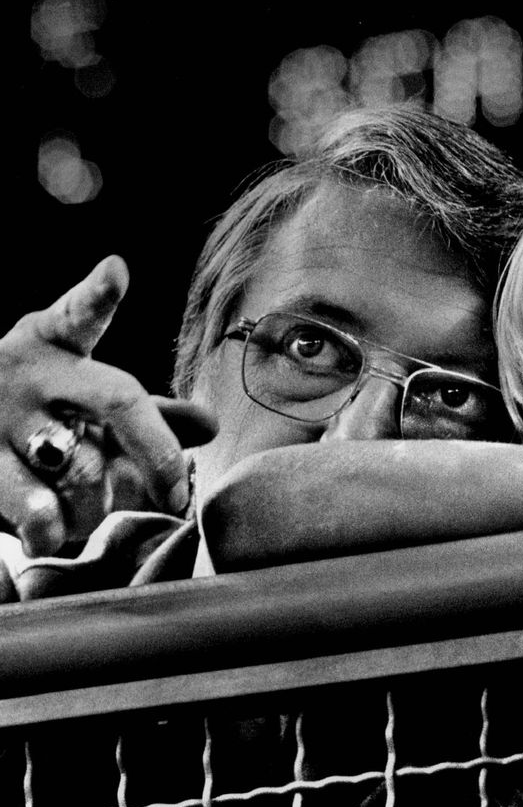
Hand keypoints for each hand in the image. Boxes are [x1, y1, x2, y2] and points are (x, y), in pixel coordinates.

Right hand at [0, 256, 216, 557]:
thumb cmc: (38, 422)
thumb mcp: (87, 408)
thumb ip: (153, 416)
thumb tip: (209, 424)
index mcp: (57, 347)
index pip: (80, 314)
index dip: (99, 294)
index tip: (116, 273)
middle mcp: (30, 374)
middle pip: (120, 401)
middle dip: (161, 452)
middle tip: (178, 496)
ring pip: (86, 470)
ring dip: (97, 506)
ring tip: (83, 510)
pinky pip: (39, 515)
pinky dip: (55, 533)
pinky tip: (47, 532)